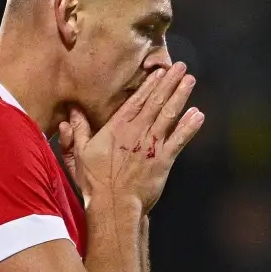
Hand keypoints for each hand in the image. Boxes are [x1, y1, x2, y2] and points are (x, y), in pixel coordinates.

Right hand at [59, 61, 203, 211]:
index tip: (159, 70)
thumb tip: (71, 111)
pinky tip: (199, 115)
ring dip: (181, 96)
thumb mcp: (79, 154)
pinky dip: (190, 127)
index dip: (149, 84)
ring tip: (190, 80)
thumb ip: (77, 130)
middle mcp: (137, 132)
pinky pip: (179, 140)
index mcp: (117, 128)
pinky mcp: (163, 160)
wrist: (114, 205)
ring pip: (169, 115)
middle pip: (156, 102)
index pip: (136, 100)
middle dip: (169, 82)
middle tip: (181, 67)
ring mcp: (152, 145)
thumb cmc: (95, 182)